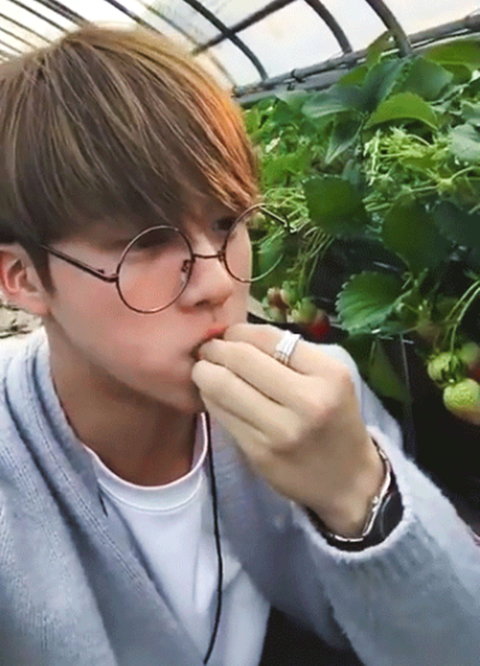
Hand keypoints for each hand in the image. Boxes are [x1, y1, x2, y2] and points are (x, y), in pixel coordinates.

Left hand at [191, 323, 384, 536]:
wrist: (348, 480)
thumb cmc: (336, 421)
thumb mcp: (331, 380)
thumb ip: (291, 355)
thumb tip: (238, 336)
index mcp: (328, 374)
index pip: (269, 338)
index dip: (239, 331)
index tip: (229, 335)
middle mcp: (307, 400)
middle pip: (241, 359)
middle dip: (215, 348)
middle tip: (207, 349)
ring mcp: (280, 430)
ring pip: (223, 387)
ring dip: (204, 372)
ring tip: (203, 369)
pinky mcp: (259, 453)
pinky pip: (222, 415)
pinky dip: (210, 398)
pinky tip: (212, 395)